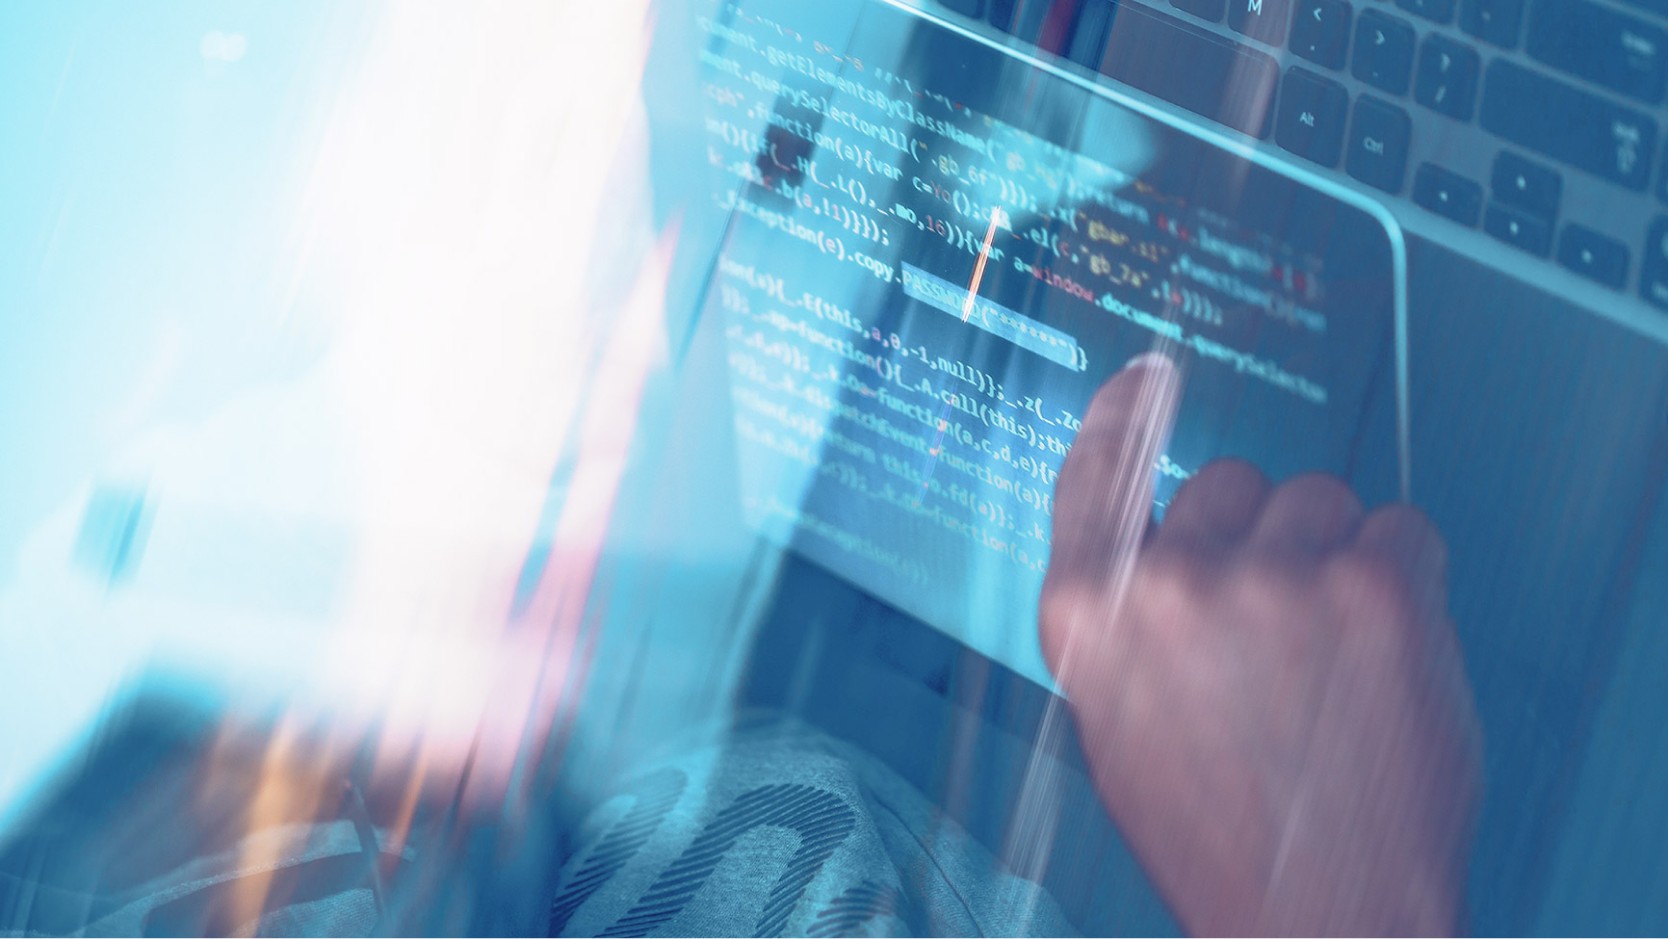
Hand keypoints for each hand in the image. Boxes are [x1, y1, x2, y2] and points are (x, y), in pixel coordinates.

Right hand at [1040, 353, 1482, 935]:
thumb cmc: (1220, 833)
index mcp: (1090, 621)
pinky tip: (1389, 651)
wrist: (1316, 913)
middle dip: (1264, 533)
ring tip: (1337, 655)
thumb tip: (1167, 551)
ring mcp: (1271, 579)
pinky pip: (1402, 527)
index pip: (1093, 477)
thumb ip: (1130, 624)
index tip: (1147, 376)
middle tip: (1284, 622)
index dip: (1125, 417)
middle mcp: (1168, 586)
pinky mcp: (1371, 587)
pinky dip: (1408, 579)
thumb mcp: (1122, 725)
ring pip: (1321, 500)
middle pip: (1232, 481)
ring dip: (1337, 557)